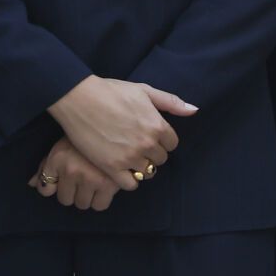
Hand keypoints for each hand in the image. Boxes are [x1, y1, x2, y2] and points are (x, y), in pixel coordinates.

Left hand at [30, 136, 121, 211]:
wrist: (113, 122)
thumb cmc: (87, 135)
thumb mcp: (62, 146)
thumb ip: (46, 166)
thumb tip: (32, 184)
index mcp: (57, 159)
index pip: (46, 190)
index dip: (55, 186)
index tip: (64, 180)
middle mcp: (72, 170)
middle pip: (66, 200)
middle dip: (73, 192)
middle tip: (84, 178)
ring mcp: (91, 178)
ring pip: (83, 204)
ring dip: (88, 196)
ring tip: (96, 181)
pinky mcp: (110, 184)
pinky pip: (100, 205)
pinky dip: (102, 199)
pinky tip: (106, 186)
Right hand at [47, 75, 195, 187]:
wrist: (81, 99)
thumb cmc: (113, 92)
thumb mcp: (145, 91)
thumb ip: (171, 102)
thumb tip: (194, 110)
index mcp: (157, 125)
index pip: (172, 144)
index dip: (163, 141)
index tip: (152, 137)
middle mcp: (147, 143)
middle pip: (161, 159)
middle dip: (153, 153)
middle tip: (139, 147)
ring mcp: (129, 157)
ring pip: (147, 172)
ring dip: (141, 167)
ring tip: (130, 158)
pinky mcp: (111, 167)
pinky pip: (130, 184)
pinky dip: (129, 180)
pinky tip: (122, 170)